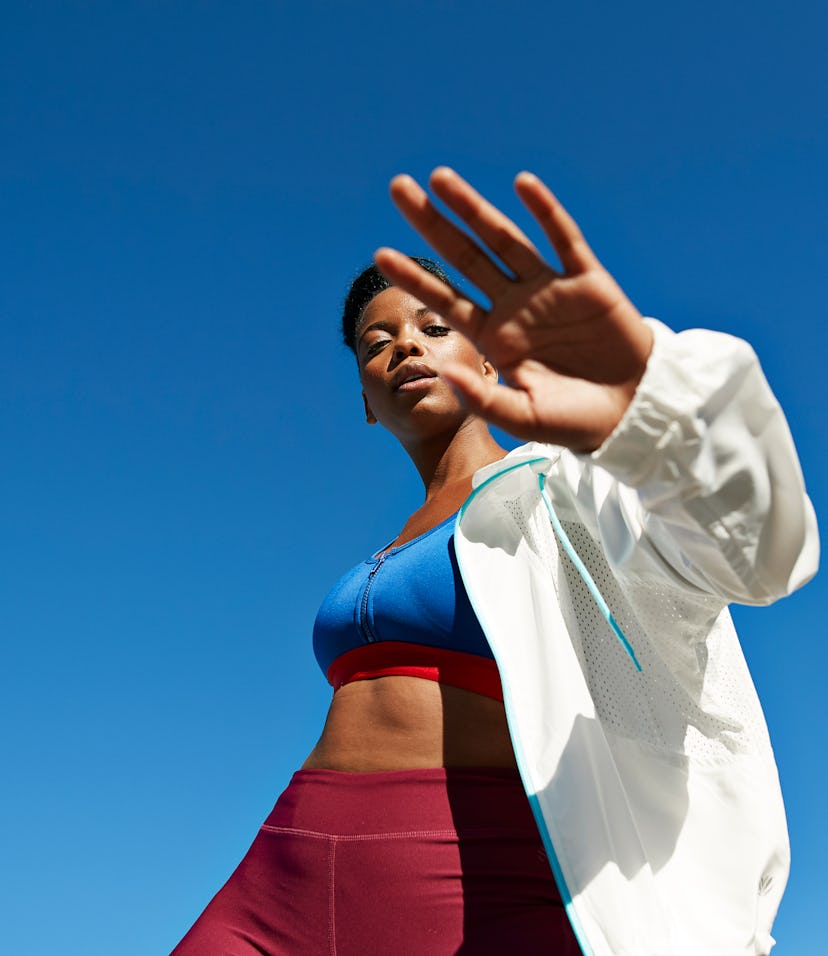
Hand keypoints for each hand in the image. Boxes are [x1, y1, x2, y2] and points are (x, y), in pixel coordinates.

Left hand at [374, 168, 653, 451]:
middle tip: (398, 188)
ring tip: (439, 178)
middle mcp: (514, 306)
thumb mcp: (525, 419)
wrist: (633, 411)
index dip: (414, 278)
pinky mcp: (587, 280)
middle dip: (432, 224)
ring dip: (473, 208)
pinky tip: (522, 184)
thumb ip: (485, 401)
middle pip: (464, 257)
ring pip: (503, 239)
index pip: (445, 300)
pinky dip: (545, 211)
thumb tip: (445, 373)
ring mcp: (548, 289)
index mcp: (494, 337)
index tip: (381, 255)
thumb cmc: (574, 420)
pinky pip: (564, 239)